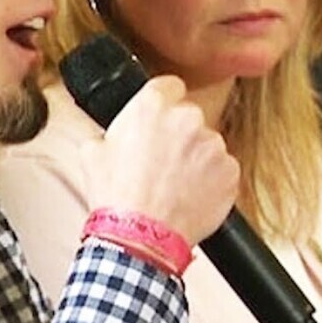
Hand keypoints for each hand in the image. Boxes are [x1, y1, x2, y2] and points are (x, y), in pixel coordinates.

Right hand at [79, 75, 239, 245]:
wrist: (141, 236)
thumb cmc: (117, 197)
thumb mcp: (92, 153)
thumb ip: (108, 133)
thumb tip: (108, 136)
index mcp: (152, 106)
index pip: (169, 86)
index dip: (164, 103)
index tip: (161, 119)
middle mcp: (187, 118)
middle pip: (189, 116)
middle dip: (179, 135)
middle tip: (162, 160)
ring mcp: (212, 144)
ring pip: (207, 144)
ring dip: (196, 158)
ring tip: (175, 184)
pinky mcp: (229, 171)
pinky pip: (222, 169)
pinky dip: (211, 180)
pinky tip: (190, 195)